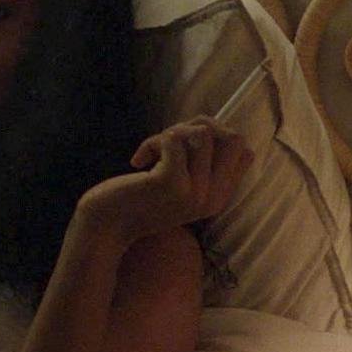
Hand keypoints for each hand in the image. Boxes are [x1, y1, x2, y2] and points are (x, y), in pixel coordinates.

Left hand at [77, 119, 253, 245]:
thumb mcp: (179, 184)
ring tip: (152, 150)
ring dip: (173, 132)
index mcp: (219, 198)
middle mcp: (213, 198)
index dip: (216, 137)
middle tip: (171, 141)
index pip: (244, 152)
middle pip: (234, 138)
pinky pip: (173, 139)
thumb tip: (209, 123)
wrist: (107, 228)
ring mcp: (195, 192)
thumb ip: (199, 162)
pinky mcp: (171, 184)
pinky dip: (152, 142)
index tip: (186, 148)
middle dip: (200, 127)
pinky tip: (138, 161)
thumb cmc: (139, 199)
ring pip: (203, 133)